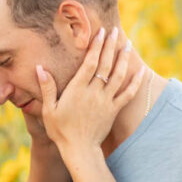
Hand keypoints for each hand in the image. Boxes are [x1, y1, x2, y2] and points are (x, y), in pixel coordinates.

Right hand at [36, 27, 145, 160]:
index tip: (101, 32)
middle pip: (105, 64)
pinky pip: (128, 94)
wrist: (80, 151)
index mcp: (78, 90)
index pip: (90, 63)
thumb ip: (47, 88)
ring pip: (118, 75)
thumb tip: (39, 68)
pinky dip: (136, 82)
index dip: (96, 46)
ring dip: (123, 58)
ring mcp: (106, 101)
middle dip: (110, 46)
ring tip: (127, 44)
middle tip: (116, 31)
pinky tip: (141, 71)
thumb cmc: (61, 131)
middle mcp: (94, 92)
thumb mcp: (49, 110)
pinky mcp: (114, 111)